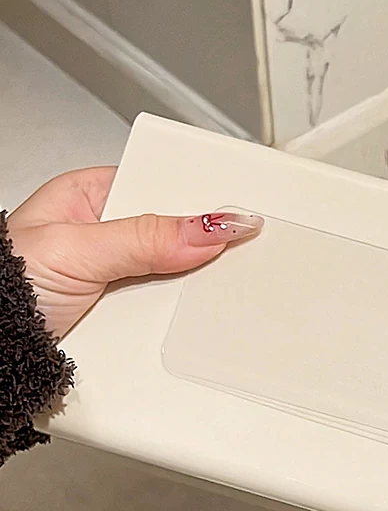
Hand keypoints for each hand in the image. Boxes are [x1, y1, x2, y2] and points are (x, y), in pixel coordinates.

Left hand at [6, 167, 262, 337]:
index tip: (241, 214)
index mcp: (92, 197)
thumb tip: (209, 227)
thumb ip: (145, 237)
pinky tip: (188, 322)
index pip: (163, 186)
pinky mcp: (123, 321)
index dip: (202, 200)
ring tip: (206, 293)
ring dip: (188, 292)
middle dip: (201, 251)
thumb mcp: (77, 251)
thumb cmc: (0, 288)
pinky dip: (175, 323)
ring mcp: (117, 280)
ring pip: (174, 280)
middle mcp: (106, 237)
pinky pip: (162, 317)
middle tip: (235, 255)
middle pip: (175, 237)